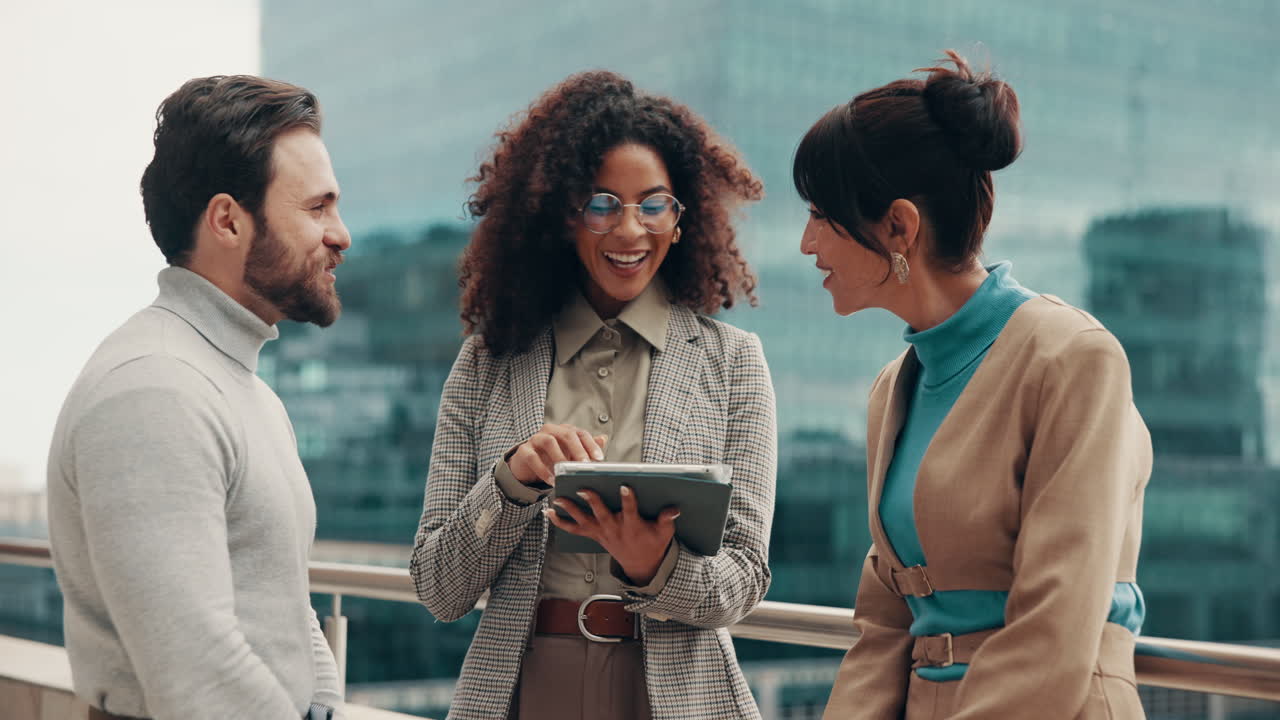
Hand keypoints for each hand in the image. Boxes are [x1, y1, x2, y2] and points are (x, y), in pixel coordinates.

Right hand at [509, 424, 607, 485]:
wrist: (525, 466)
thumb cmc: (551, 459)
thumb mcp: (569, 455)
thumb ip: (586, 448)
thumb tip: (603, 438)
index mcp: (564, 430)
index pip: (580, 433)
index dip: (591, 445)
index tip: (599, 459)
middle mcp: (550, 430)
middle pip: (567, 435)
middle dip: (578, 450)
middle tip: (584, 465)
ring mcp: (535, 438)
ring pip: (549, 442)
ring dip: (559, 458)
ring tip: (565, 473)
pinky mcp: (523, 450)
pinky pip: (533, 458)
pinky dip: (543, 470)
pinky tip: (551, 480)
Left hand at [545, 485, 678, 585]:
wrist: (641, 565)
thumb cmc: (653, 543)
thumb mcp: (665, 533)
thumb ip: (667, 519)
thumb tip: (675, 508)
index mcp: (633, 526)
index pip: (630, 511)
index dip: (628, 499)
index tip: (624, 485)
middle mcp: (614, 529)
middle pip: (602, 514)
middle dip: (592, 502)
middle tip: (583, 488)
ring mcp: (602, 533)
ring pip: (584, 521)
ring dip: (570, 510)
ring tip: (557, 498)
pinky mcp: (594, 535)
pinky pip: (575, 530)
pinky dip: (561, 522)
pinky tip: (549, 512)